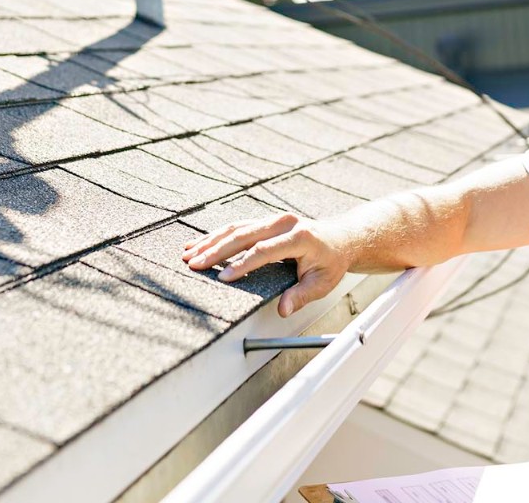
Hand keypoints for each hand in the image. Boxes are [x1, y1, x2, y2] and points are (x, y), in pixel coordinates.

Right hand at [182, 212, 352, 317]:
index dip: (243, 265)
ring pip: (237, 228)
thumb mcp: (322, 283)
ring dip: (211, 241)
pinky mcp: (266, 220)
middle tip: (194, 264)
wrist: (340, 238)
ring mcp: (274, 219)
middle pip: (244, 235)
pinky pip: (238, 226)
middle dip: (216, 251)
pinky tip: (199, 243)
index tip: (224, 278)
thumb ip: (301, 295)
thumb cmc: (331, 262)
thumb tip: (284, 310)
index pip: (265, 251)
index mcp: (300, 237)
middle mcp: (285, 223)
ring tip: (189, 254)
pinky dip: (217, 236)